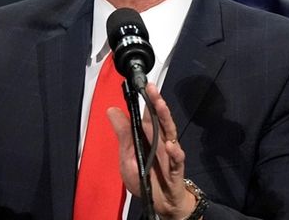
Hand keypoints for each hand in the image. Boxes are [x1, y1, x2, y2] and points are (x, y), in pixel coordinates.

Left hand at [107, 83, 196, 219]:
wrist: (160, 203)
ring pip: (170, 132)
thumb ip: (123, 135)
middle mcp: (160, 141)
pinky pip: (177, 159)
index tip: (143, 85)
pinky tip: (170, 145)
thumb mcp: (127, 157)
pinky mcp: (175, 169)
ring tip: (161, 105)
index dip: (146, 100)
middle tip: (152, 88)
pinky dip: (175, 152)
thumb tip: (111, 109)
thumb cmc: (144, 178)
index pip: (147, 115)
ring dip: (166, 119)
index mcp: (148, 136)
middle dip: (156, 103)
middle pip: (160, 119)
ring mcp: (170, 153)